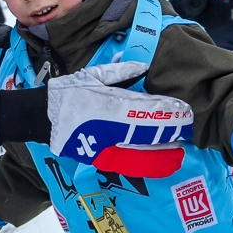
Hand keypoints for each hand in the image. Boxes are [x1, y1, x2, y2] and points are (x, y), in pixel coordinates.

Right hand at [48, 63, 193, 169]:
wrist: (43, 117)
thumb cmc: (68, 93)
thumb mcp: (92, 75)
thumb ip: (120, 72)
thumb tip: (145, 67)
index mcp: (109, 105)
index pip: (145, 109)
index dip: (167, 111)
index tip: (184, 111)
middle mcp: (110, 128)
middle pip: (148, 132)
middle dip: (170, 130)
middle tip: (188, 128)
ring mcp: (105, 146)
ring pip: (140, 152)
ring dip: (162, 151)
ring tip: (179, 149)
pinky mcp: (100, 158)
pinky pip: (129, 164)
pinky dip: (147, 164)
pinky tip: (161, 164)